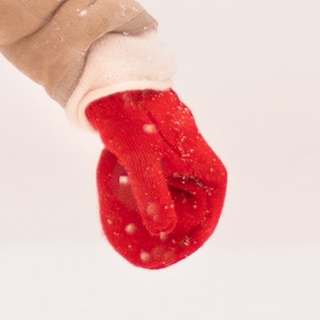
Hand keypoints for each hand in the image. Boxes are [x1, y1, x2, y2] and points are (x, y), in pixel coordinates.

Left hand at [88, 88, 226, 270]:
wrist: (106, 77)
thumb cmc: (129, 113)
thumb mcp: (140, 157)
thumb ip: (152, 193)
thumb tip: (163, 229)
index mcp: (198, 155)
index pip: (213, 196)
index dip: (204, 223)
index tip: (189, 242)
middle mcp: (188, 152)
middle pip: (193, 194)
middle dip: (180, 218)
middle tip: (160, 240)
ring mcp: (169, 147)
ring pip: (172, 184)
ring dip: (160, 204)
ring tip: (142, 225)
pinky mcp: (150, 143)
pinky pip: (153, 174)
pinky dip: (144, 189)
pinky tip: (125, 197)